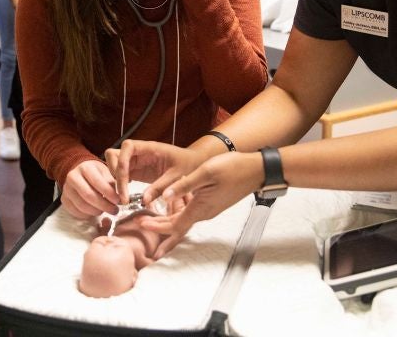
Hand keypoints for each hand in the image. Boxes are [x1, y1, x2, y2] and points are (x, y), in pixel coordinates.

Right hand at [61, 159, 119, 218]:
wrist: (79, 171)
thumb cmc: (96, 173)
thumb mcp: (106, 172)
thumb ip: (112, 183)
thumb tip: (121, 197)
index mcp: (85, 168)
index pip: (98, 182)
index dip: (109, 194)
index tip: (118, 201)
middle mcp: (73, 177)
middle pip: (89, 195)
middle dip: (104, 205)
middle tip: (114, 210)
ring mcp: (66, 189)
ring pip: (82, 205)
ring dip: (96, 211)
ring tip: (105, 211)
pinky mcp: (64, 199)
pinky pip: (75, 211)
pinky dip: (87, 215)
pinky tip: (95, 212)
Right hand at [104, 139, 207, 204]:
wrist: (194, 164)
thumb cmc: (188, 165)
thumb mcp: (177, 176)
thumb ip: (161, 187)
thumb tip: (144, 200)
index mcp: (149, 147)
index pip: (127, 147)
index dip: (122, 163)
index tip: (126, 182)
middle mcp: (140, 152)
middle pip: (114, 155)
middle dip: (114, 174)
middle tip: (121, 195)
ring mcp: (136, 161)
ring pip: (114, 165)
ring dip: (115, 180)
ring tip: (122, 199)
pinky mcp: (137, 171)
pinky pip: (121, 175)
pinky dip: (119, 185)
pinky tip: (126, 198)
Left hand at [138, 152, 262, 258]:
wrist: (256, 170)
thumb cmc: (233, 168)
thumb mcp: (206, 172)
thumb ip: (184, 185)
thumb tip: (165, 195)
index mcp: (201, 207)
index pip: (174, 224)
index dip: (156, 227)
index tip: (141, 224)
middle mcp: (204, 212)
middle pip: (178, 227)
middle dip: (159, 228)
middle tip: (140, 226)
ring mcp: (210, 209)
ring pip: (184, 221)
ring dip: (168, 224)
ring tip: (152, 223)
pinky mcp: (213, 203)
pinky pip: (191, 215)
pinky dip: (178, 216)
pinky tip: (172, 211)